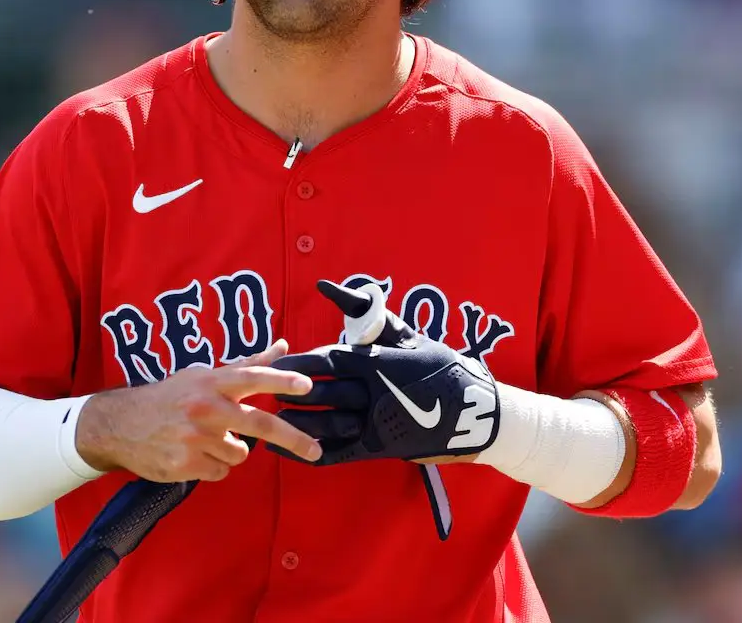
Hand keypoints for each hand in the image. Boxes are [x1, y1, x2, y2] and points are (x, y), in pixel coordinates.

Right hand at [75, 341, 321, 482]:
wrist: (119, 426)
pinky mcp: (185, 465)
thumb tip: (282, 347)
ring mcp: (194, 439)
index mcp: (209, 382)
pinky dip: (213, 466)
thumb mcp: (202, 375)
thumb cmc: (168, 397)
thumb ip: (245, 365)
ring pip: (240, 453)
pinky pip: (220, 471)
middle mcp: (204, 408)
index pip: (251, 377)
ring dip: (231, 450)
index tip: (306, 386)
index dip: (280, 380)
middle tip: (315, 451)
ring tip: (205, 440)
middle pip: (259, 424)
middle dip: (293, 439)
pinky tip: (192, 454)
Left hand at [266, 281, 500, 465]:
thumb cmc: (441, 367)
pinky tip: (288, 451)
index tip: (276, 363)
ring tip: (272, 417)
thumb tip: (334, 288)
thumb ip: (374, 317)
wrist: (476, 413)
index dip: (300, 364)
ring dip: (299, 422)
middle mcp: (377, 393)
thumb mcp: (412, 337)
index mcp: (381, 363)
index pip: (331, 362)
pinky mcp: (381, 448)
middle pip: (324, 393)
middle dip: (293, 392)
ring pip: (328, 424)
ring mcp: (379, 423)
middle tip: (265, 389)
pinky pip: (340, 453)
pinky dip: (311, 453)